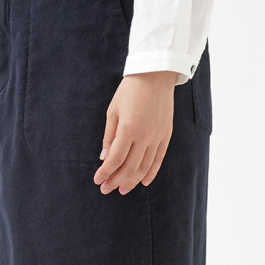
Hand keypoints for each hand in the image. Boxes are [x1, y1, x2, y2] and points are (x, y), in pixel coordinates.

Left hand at [93, 70, 178, 194]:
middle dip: (115, 181)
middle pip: (129, 168)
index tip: (97, 180)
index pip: (115, 159)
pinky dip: (150, 173)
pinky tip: (143, 182)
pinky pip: (158, 159)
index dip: (105, 173)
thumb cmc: (130, 90)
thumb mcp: (113, 111)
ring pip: (144, 167)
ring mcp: (157, 137)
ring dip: (131, 181)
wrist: (155, 75)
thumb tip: (104, 158)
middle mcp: (145, 136)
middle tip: (106, 189)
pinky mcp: (166, 135)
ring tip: (122, 189)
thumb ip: (109, 136)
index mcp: (128, 129)